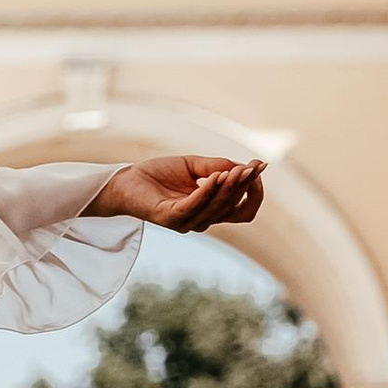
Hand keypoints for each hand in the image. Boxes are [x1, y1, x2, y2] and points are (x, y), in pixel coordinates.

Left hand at [99, 152, 265, 234]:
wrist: (127, 180)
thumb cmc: (159, 175)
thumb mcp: (194, 166)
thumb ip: (218, 166)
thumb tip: (248, 166)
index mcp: (210, 211)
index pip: (243, 209)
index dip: (254, 191)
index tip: (260, 167)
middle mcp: (202, 220)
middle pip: (234, 208)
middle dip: (245, 186)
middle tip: (252, 167)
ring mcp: (187, 222)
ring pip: (217, 207)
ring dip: (230, 187)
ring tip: (237, 169)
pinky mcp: (170, 218)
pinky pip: (194, 205)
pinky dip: (207, 190)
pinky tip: (215, 176)